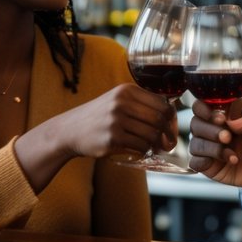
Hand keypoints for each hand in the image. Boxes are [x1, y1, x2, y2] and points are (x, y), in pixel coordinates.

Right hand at [45, 83, 176, 160]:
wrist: (70, 130)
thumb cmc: (99, 117)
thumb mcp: (117, 100)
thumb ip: (140, 104)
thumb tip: (171, 116)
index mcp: (126, 90)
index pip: (162, 103)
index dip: (171, 117)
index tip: (171, 126)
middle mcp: (121, 103)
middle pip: (159, 119)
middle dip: (168, 133)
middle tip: (169, 142)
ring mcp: (116, 121)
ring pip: (151, 134)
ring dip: (156, 144)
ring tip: (155, 148)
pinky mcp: (112, 139)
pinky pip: (140, 146)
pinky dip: (145, 151)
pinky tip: (141, 151)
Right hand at [187, 99, 241, 202]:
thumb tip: (235, 121)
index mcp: (224, 111)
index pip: (203, 103)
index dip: (206, 108)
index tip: (221, 117)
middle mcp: (212, 126)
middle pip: (195, 122)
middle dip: (210, 130)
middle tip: (227, 136)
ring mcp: (208, 145)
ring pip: (195, 142)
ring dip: (212, 147)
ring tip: (232, 152)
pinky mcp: (207, 163)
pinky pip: (194, 162)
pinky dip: (207, 162)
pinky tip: (226, 161)